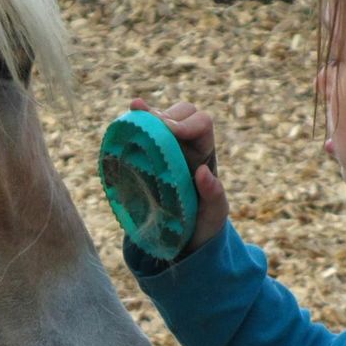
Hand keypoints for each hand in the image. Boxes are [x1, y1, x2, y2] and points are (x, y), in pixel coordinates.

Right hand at [130, 98, 228, 253]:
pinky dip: (136, 118)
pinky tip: (131, 111)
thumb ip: (213, 195)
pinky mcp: (147, 153)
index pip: (202, 123)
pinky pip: (142, 130)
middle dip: (167, 116)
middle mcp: (187, 143)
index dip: (187, 123)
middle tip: (153, 128)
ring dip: (149, 115)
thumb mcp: (215, 213)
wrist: (183, 234)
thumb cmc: (204, 221)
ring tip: (136, 116)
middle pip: (181, 113)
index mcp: (205, 152)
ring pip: (160, 117)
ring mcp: (165, 146)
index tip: (171, 132)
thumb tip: (202, 171)